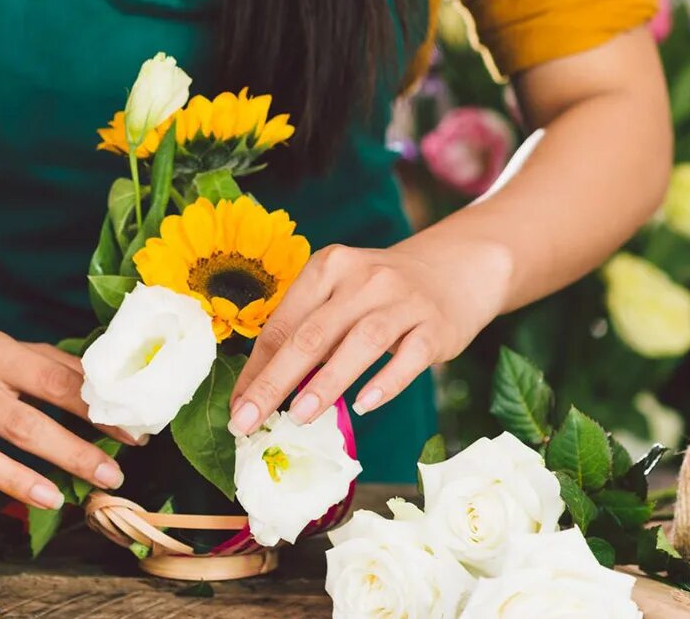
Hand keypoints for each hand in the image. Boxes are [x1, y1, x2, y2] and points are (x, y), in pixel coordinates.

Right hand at [0, 327, 129, 528]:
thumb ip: (57, 367)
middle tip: (111, 476)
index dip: (95, 410)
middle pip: (20, 423)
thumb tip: (113, 394)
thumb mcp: (10, 350)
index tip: (132, 435)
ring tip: (57, 499)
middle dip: (71, 452)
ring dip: (17, 480)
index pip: (52, 382)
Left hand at [227, 238, 510, 434]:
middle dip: (275, 381)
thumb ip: (305, 332)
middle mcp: (363, 278)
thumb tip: (260, 391)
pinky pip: (409, 357)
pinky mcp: (435, 325)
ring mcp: (402, 300)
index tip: (236, 409)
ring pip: (359, 342)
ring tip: (299, 417)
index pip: (283, 325)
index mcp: (328, 268)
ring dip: (326, 382)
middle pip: (311, 334)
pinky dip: (386, 382)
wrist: (453, 270)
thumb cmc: (379, 295)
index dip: (256, 370)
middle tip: (248, 421)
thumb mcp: (339, 297)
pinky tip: (364, 405)